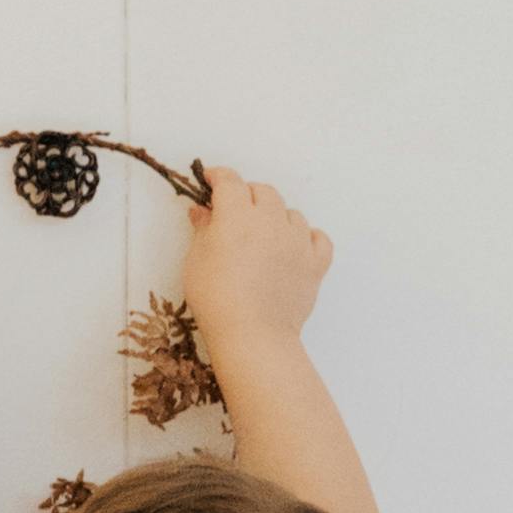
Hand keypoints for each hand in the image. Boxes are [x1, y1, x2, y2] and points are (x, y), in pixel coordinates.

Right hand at [182, 167, 331, 352]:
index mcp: (238, 215)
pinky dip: (307, 238)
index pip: (230, 182)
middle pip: (263, 192)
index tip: (210, 179)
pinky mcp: (315, 263)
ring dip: (277, 217)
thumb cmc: (216, 300)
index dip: (218, 177)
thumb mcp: (195, 262)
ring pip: (291, 213)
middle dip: (248, 195)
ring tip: (263, 237)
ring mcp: (298, 240)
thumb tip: (202, 211)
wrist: (252, 335)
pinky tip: (295, 247)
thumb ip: (202, 230)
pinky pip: (317, 239)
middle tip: (234, 212)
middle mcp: (272, 219)